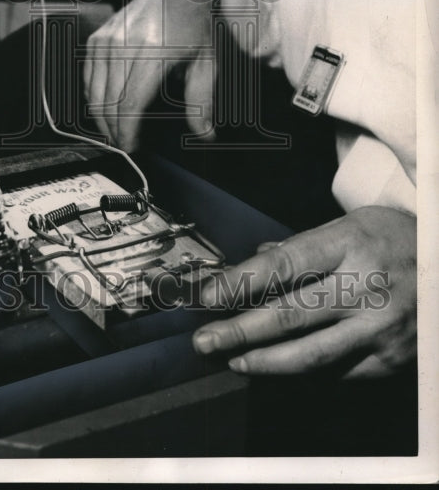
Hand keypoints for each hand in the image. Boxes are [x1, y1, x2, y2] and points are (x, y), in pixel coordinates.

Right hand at [83, 0, 213, 151]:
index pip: (130, 104)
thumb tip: (205, 134)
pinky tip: (105, 107)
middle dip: (113, 129)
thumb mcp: (206, 62)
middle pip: (109, 101)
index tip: (132, 146)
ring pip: (94, 91)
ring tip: (114, 130)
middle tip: (123, 143)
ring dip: (101, 117)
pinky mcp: (98, 37)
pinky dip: (93, 96)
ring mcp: (108, 39)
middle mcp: (126, 44)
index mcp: (154, 52)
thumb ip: (202, 101)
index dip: (127, 131)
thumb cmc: (193, 25)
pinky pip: (88, 76)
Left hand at [192, 206, 416, 376]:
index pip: (284, 265)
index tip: (208, 294)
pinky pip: (337, 373)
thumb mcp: (350, 226)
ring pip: (311, 355)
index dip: (240, 282)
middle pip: (290, 315)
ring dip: (264, 362)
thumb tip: (254, 260)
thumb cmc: (394, 241)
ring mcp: (380, 328)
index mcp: (350, 244)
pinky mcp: (392, 360)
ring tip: (233, 360)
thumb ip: (302, 247)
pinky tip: (277, 369)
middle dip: (240, 330)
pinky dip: (303, 373)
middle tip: (205, 339)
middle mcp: (365, 287)